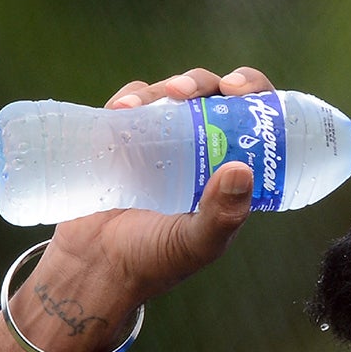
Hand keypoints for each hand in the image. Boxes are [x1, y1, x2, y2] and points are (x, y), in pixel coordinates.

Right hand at [0, 67, 275, 351]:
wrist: (94, 268)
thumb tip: (241, 170)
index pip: (255, 120)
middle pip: (213, 96)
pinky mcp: (123, 137)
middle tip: (189, 92)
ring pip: (172, 93)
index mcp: (230, 170)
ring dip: (165, 88)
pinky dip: (130, 98)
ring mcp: (161, 139)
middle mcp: (201, 148)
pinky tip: (122, 110)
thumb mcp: (194, 244)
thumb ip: (221, 216)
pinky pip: (132, 103)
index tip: (242, 89)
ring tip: (147, 105)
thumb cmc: (154, 261)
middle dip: (205, 82)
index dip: (255, 93)